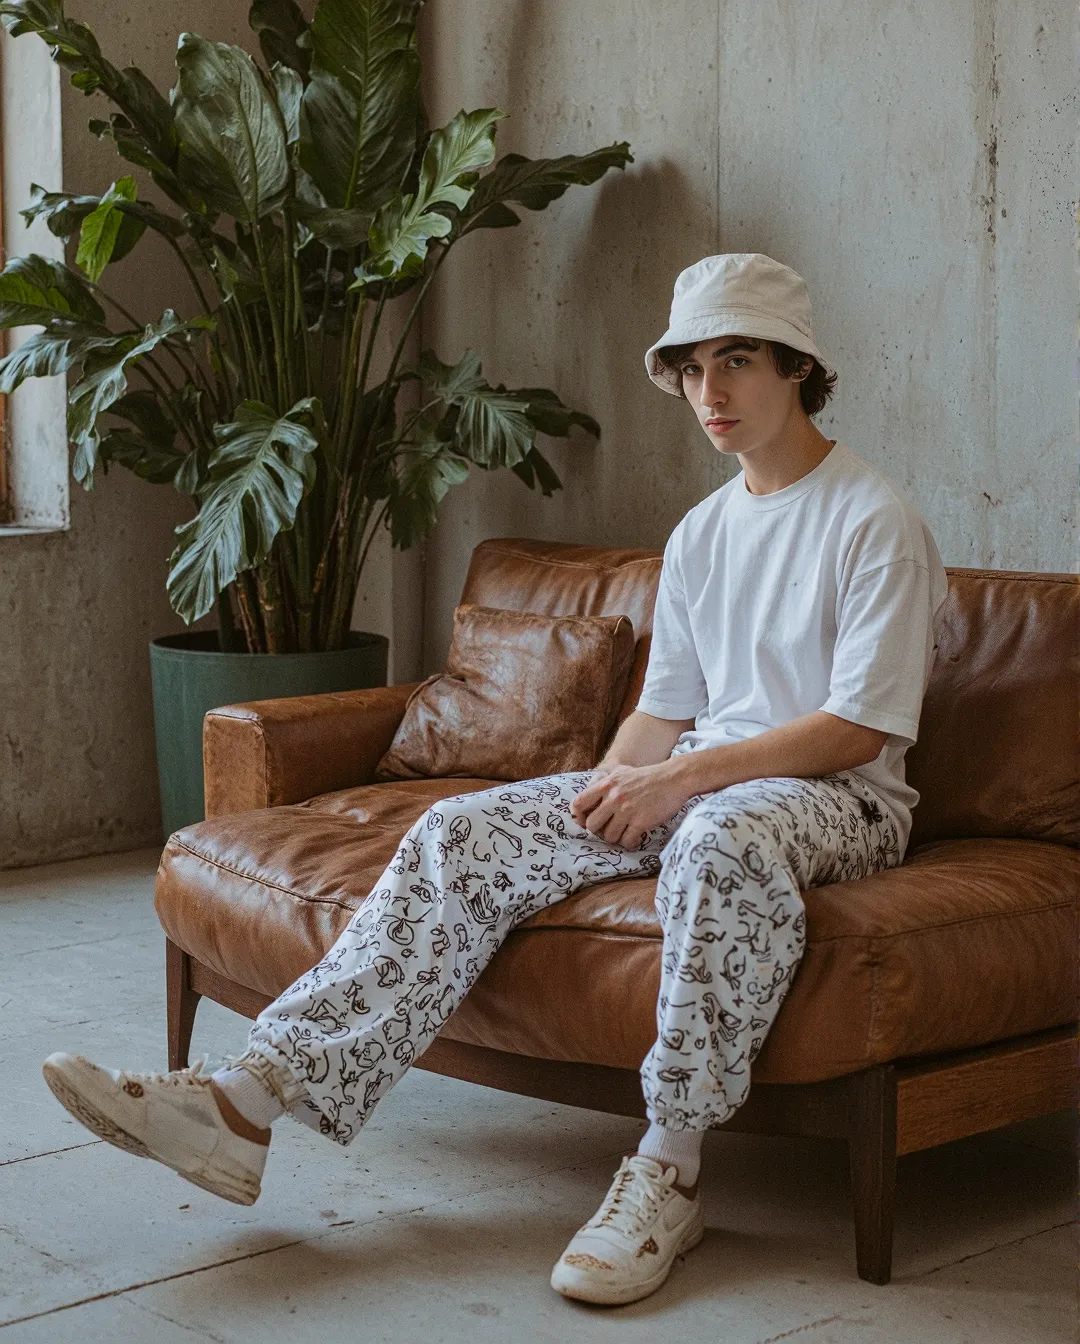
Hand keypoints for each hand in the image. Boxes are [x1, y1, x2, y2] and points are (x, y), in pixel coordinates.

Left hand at [571, 761, 690, 848]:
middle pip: (592, 825)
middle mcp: (614, 797)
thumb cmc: (647, 776)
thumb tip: (588, 796)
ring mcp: (627, 810)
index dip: (579, 816)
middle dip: (599, 831)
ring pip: (609, 836)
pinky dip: (630, 842)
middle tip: (609, 828)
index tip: (585, 821)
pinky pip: (626, 841)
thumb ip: (603, 782)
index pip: (579, 803)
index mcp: (606, 784)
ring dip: (616, 838)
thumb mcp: (621, 772)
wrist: (674, 778)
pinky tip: (635, 836)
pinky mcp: (641, 821)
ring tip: (625, 832)